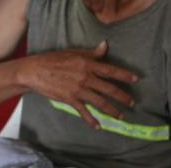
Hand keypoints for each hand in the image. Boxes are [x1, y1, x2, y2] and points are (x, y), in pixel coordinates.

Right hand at [18, 42, 138, 127]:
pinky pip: (84, 111)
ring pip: (99, 101)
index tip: (136, 79)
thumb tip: (105, 46)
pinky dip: (91, 120)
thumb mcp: (73, 52)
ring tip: (120, 115)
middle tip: (132, 102)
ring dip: (111, 109)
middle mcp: (85, 77)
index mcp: (86, 63)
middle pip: (108, 88)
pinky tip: (98, 126)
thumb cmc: (53, 59)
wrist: (34, 71)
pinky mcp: (70, 99)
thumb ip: (90, 53)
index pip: (110, 70)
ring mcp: (78, 89)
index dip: (124, 75)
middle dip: (122, 96)